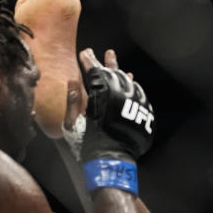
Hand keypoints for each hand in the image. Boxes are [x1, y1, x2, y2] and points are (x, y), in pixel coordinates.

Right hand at [78, 47, 154, 164]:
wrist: (111, 160)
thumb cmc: (87, 143)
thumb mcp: (71, 123)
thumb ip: (72, 100)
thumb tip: (73, 80)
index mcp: (98, 95)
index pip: (93, 71)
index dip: (88, 60)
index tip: (85, 53)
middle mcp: (117, 94)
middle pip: (112, 73)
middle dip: (106, 62)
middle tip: (106, 52)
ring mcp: (132, 101)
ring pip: (127, 81)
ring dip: (120, 73)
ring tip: (118, 66)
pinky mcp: (141, 110)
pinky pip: (138, 93)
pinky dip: (133, 86)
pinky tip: (131, 82)